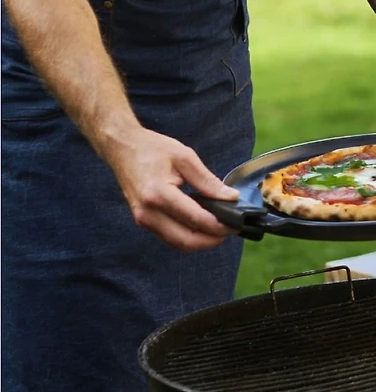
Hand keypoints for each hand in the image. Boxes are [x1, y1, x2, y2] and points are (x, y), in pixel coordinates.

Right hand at [107, 126, 239, 251]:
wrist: (121, 148)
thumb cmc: (152, 148)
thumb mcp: (185, 157)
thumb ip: (208, 180)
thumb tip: (231, 197)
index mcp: (159, 194)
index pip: (195, 219)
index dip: (219, 225)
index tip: (236, 222)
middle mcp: (148, 213)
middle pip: (186, 240)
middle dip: (212, 240)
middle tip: (230, 230)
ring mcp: (143, 220)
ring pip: (178, 243)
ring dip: (200, 241)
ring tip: (219, 228)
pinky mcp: (142, 221)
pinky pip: (169, 237)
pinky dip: (188, 236)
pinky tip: (202, 226)